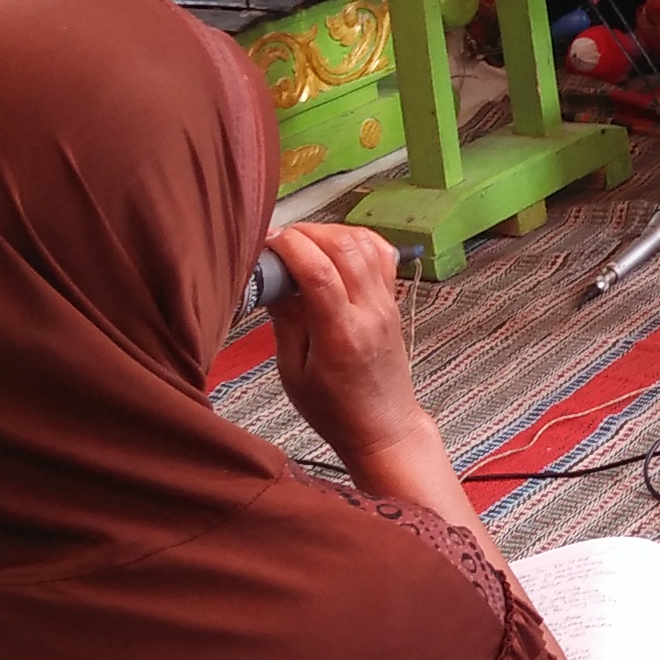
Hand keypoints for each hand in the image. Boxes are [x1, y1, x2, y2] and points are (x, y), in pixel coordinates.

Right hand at [266, 223, 437, 477]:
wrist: (384, 427)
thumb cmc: (335, 410)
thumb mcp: (293, 373)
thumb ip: (286, 321)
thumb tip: (275, 280)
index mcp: (341, 335)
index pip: (318, 270)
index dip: (289, 246)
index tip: (266, 243)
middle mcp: (369, 312)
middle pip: (344, 247)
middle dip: (306, 233)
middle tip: (280, 243)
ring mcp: (386, 303)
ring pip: (365, 243)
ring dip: (330, 233)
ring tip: (303, 245)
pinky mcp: (393, 301)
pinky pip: (381, 254)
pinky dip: (357, 240)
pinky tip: (335, 248)